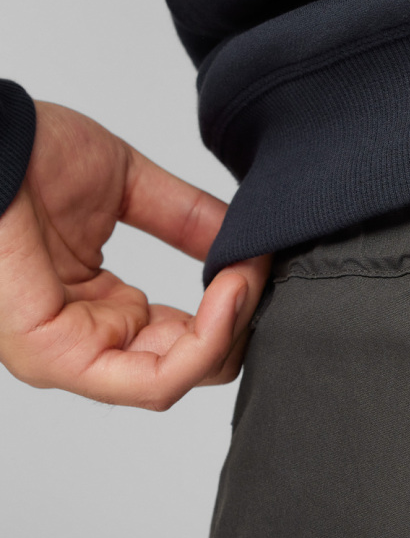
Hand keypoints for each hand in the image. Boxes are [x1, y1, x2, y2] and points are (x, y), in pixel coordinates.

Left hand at [0, 102, 269, 408]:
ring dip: (228, 332)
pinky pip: (151, 379)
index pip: (184, 340)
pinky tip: (226, 293)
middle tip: (258, 272)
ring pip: (175, 381)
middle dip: (238, 324)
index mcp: (97, 309)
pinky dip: (205, 343)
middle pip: (188, 368)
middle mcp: (81, 340)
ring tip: (245, 279)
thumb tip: (247, 245)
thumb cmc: (23, 156)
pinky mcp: (54, 356)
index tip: (256, 261)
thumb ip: (189, 220)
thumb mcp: (129, 187)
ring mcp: (64, 354)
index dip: (231, 306)